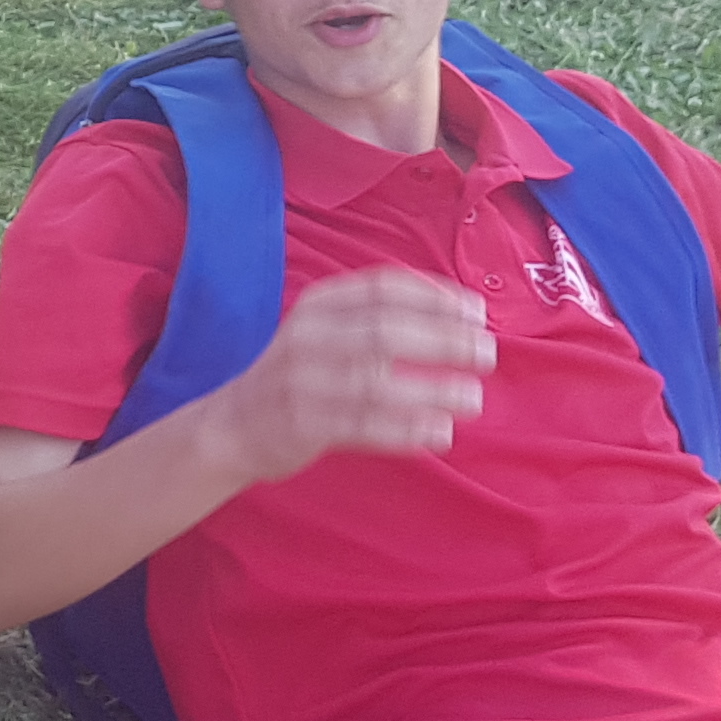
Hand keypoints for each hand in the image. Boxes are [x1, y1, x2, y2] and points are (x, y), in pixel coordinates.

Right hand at [214, 267, 491, 482]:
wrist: (233, 425)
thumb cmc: (299, 376)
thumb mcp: (325, 332)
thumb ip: (377, 320)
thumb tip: (461, 321)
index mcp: (316, 306)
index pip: (382, 288)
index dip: (436, 297)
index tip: (476, 313)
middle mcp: (306, 337)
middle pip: (385, 330)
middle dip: (444, 340)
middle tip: (487, 354)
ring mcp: (301, 381)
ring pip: (376, 380)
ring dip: (431, 389)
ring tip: (472, 398)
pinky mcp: (302, 424)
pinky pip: (363, 425)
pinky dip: (405, 429)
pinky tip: (439, 432)